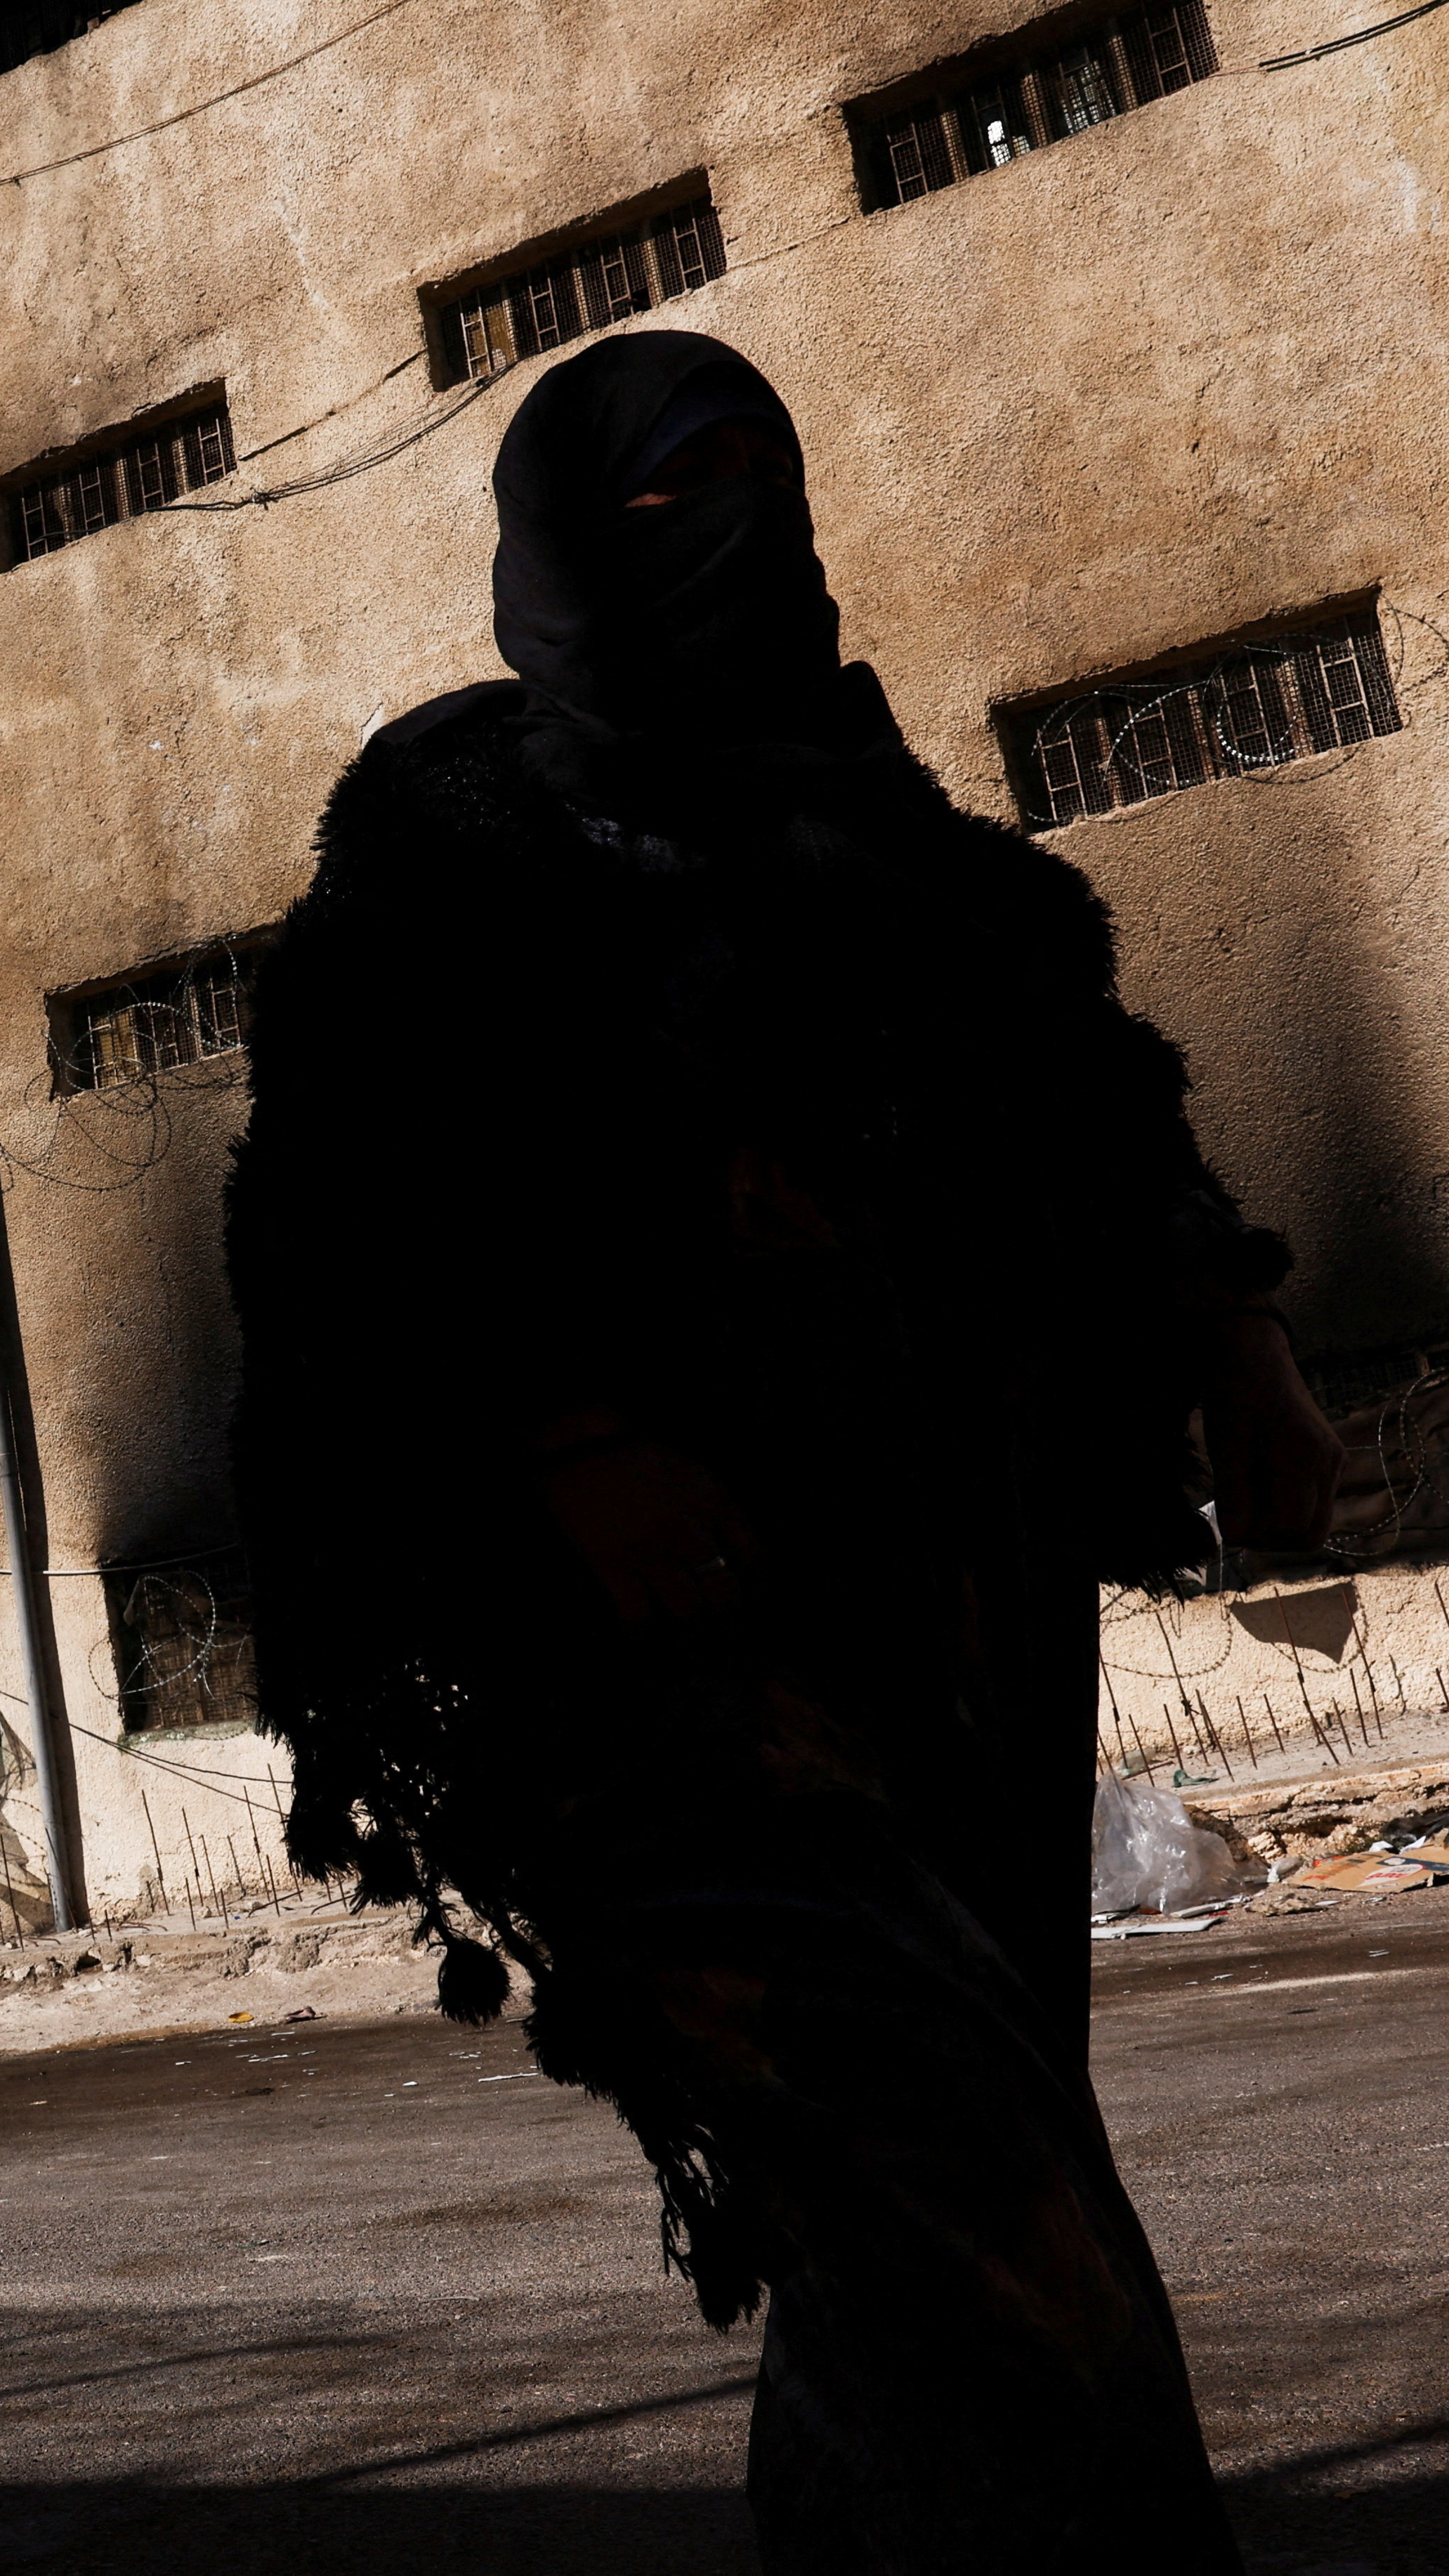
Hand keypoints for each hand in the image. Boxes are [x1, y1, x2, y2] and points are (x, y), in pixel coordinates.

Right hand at [542, 1437, 757, 1623]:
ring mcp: (648, 1549)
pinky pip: (638, 1613)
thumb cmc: (631, 1457)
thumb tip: (733, 1543)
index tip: (756, 1594)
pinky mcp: (612, 1564)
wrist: (573, 1453)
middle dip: (729, 1617)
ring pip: (686, 1608)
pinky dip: (641, 1632)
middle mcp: (684, 1526)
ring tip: (692, 1644)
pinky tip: (641, 1638)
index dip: (758, 1578)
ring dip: (691, 1632)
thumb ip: (712, 1500)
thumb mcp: (685, 1466)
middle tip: (727, 1631)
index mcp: (708, 1497)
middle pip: (723, 1589)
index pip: (750, 1548)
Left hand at [1200, 1312, 1342, 1549]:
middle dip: (1272, 1538)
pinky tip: (1262, 1490)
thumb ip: (1233, 1495)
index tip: (1229, 1523)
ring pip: (1316, 1522)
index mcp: (1303, 1457)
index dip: (1257, 1536)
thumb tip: (1236, 1537)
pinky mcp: (1331, 1458)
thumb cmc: (1235, 1397)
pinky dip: (1290, 1509)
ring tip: (1248, 1506)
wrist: (1254, 1356)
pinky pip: (1317, 1502)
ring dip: (1281, 1527)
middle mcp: (1329, 1461)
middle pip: (1310, 1534)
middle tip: (1238, 1522)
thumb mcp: (1225, 1446)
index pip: (1291, 1527)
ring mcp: (1334, 1460)